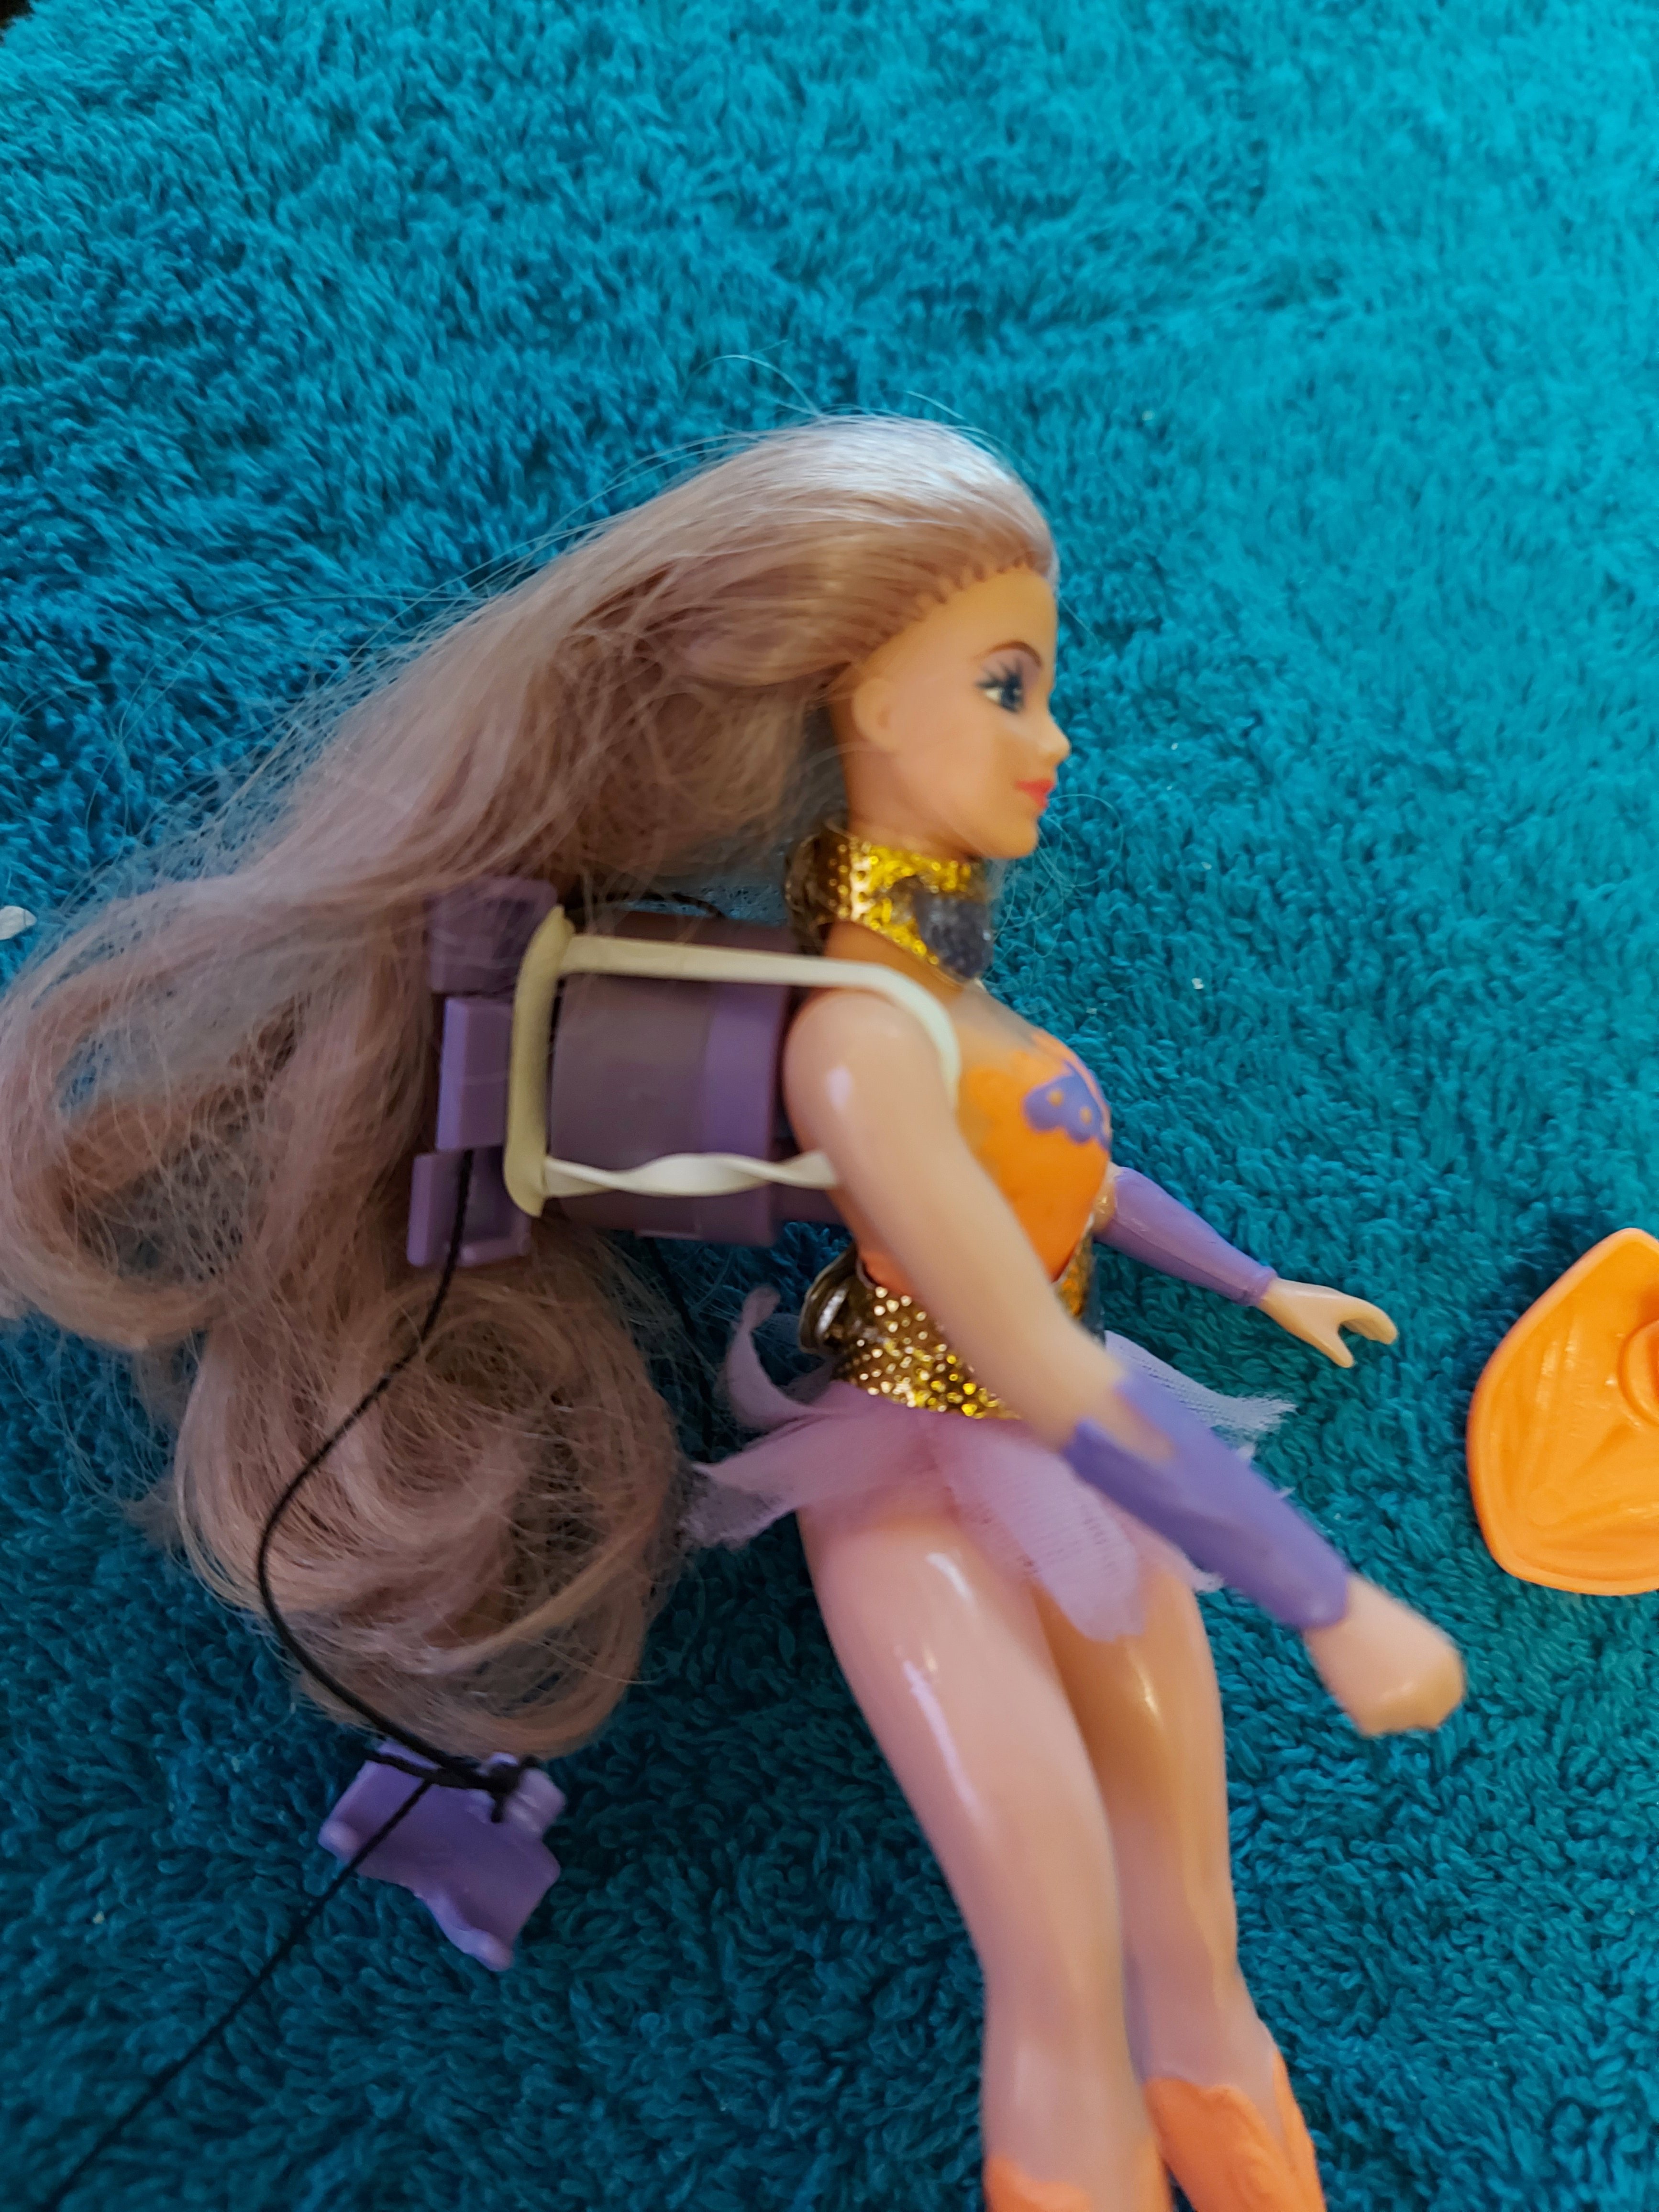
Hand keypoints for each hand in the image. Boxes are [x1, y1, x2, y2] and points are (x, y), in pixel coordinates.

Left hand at [1256, 1278, 1396, 1366]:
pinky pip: (1343, 1312)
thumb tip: (1349, 1363)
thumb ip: (1337, 1350)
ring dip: (1363, 1324)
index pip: (1373, 1314)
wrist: (1273, 1294)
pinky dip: (1350, 1322)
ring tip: (1371, 1337)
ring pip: (1352, 1312)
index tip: (1392, 1338)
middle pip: (1365, 1312)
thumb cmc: (1300, 1315)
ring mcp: (1329, 1299)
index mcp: (1347, 1305)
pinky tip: (1346, 1330)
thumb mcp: (1320, 1337)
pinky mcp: (1319, 1301)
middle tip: (1386, 1340)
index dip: (1384, 1326)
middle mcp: (1341, 1299)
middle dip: (1376, 1326)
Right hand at [1304, 1577, 1464, 1734]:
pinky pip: (1369, 1725)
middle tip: (1381, 1690)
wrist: (1335, 1607)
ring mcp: (1405, 1707)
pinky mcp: (1375, 1717)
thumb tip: (1419, 1691)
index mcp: (1447, 1666)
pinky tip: (1348, 1682)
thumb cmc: (1368, 1613)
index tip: (1406, 1690)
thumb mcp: (1414, 1636)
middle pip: (1427, 1718)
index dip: (1426, 1697)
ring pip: (1396, 1724)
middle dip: (1407, 1708)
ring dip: (1380, 1708)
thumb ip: (1423, 1665)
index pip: (1448, 1698)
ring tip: (1359, 1675)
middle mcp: (1433, 1691)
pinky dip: (1357, 1710)